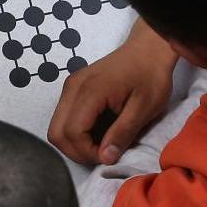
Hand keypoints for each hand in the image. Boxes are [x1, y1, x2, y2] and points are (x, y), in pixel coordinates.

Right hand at [48, 27, 179, 166]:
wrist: (148, 49)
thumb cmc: (150, 76)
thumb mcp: (144, 108)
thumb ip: (123, 133)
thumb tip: (105, 158)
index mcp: (90, 91)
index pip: (72, 132)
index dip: (87, 152)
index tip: (109, 157)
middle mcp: (73, 88)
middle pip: (56, 133)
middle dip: (76, 152)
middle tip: (102, 155)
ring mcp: (70, 87)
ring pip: (56, 127)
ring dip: (74, 143)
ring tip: (100, 145)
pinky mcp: (73, 88)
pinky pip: (63, 118)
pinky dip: (75, 132)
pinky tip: (97, 133)